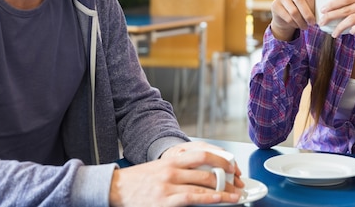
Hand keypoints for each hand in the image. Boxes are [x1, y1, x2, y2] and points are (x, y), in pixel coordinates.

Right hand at [109, 143, 243, 206]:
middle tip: (239, 182)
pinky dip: (208, 198)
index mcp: (172, 159)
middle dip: (227, 175)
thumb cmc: (138, 180)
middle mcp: (172, 169)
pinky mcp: (165, 201)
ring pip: (203, 183)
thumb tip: (203, 174)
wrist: (115, 188)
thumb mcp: (160, 168)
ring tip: (236, 194)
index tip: (233, 166)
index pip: (203, 153)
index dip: (221, 159)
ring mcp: (169, 185)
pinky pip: (192, 198)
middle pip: (207, 168)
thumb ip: (179, 169)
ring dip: (223, 189)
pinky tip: (219, 199)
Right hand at [269, 0, 316, 40]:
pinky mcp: (275, 5)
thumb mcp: (307, 5)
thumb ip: (313, 6)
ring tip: (305, 27)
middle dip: (307, 14)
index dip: (312, 7)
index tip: (316, 16)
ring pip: (293, 11)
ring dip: (301, 21)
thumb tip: (321, 15)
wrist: (283, 15)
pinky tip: (297, 25)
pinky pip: (287, 17)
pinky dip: (294, 23)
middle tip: (312, 23)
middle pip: (300, 1)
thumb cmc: (299, 9)